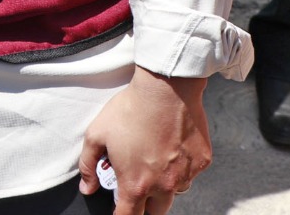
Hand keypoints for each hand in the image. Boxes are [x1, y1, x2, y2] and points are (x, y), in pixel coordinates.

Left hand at [79, 67, 210, 214]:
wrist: (165, 88)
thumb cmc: (129, 110)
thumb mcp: (96, 134)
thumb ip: (88, 166)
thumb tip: (87, 187)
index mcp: (136, 185)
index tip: (120, 209)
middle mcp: (164, 186)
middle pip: (155, 212)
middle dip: (145, 204)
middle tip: (138, 183)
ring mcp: (185, 175)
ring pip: (175, 192)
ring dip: (165, 184)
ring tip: (155, 158)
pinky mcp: (202, 161)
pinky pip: (190, 173)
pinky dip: (181, 166)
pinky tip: (172, 145)